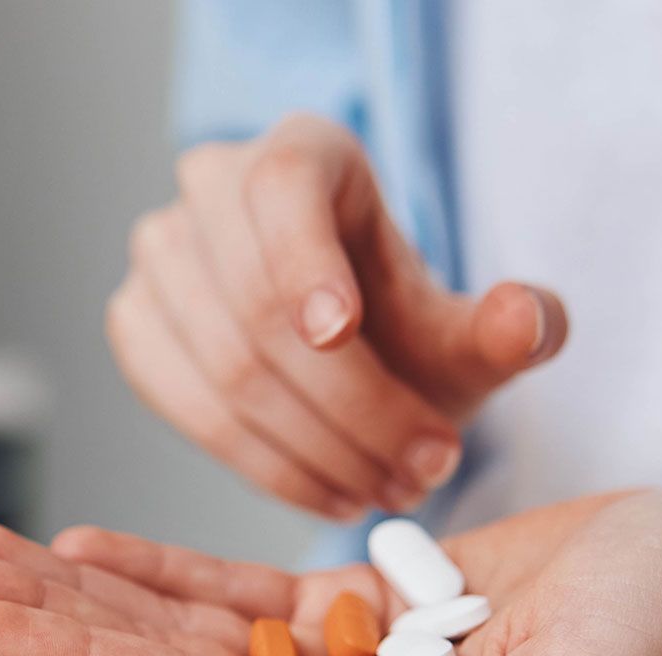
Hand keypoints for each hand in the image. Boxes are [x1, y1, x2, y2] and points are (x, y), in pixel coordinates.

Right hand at [108, 112, 566, 520]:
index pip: (283, 188)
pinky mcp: (137, 328)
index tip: (341, 335)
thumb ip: (509, 328)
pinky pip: (188, 410)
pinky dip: (265, 470)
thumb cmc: (405, 332)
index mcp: (301, 153)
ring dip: (314, 456)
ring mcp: (163, 258)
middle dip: (349, 411)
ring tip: (388, 494)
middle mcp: (213, 188)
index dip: (305, 263)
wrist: (354, 360)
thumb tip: (524, 320)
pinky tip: (330, 496)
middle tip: (423, 473)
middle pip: (257, 309)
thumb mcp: (466, 332)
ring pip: (222, 372)